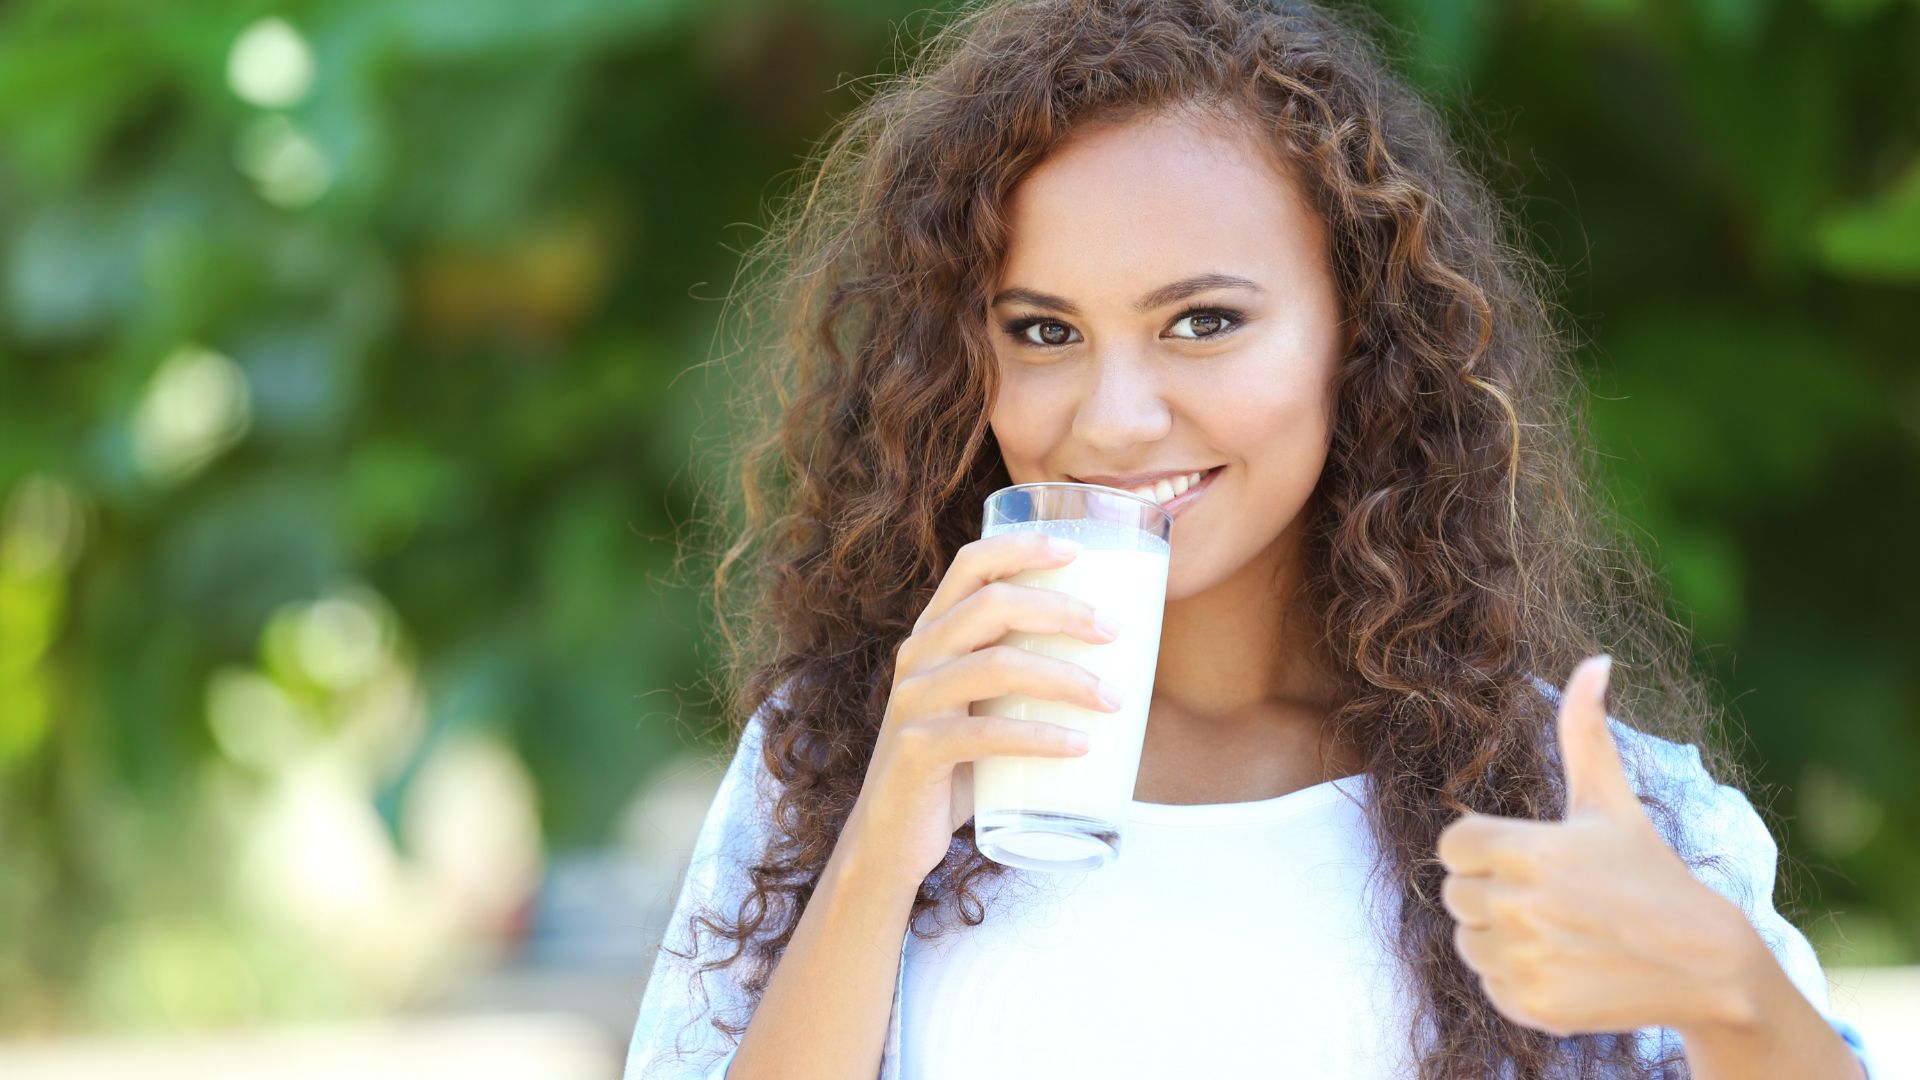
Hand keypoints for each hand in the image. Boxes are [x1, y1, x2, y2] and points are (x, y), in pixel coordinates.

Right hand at [840, 530, 1124, 893]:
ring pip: (997, 666)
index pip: (971, 564)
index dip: (1023, 546)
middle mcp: (917, 656)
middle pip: (992, 604)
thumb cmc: (955, 766)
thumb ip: (1020, 677)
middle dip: (1062, 609)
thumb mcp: (980, 706)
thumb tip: (1121, 662)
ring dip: (1065, 678)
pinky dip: (1041, 738)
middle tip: (1114, 632)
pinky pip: (987, 735)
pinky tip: (1081, 745)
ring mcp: (913, 702)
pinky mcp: (918, 750)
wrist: (892, 837)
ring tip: (1114, 700)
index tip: (1079, 550)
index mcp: (933, 633)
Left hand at [1435, 655, 1764, 1036]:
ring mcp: (1524, 960)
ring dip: (1498, 935)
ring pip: (1466, 941)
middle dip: (1490, 891)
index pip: (1451, 845)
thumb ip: (1585, 731)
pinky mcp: (1532, 1005)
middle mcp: (1520, 908)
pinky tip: (1562, 964)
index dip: (1478, 849)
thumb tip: (1595, 660)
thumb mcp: (1611, 802)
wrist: (1707, 964)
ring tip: (1555, 929)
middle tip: (1545, 895)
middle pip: (1455, 894)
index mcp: (1529, 851)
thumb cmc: (1648, 873)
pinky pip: (1489, 984)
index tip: (1516, 856)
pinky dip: (1515, 978)